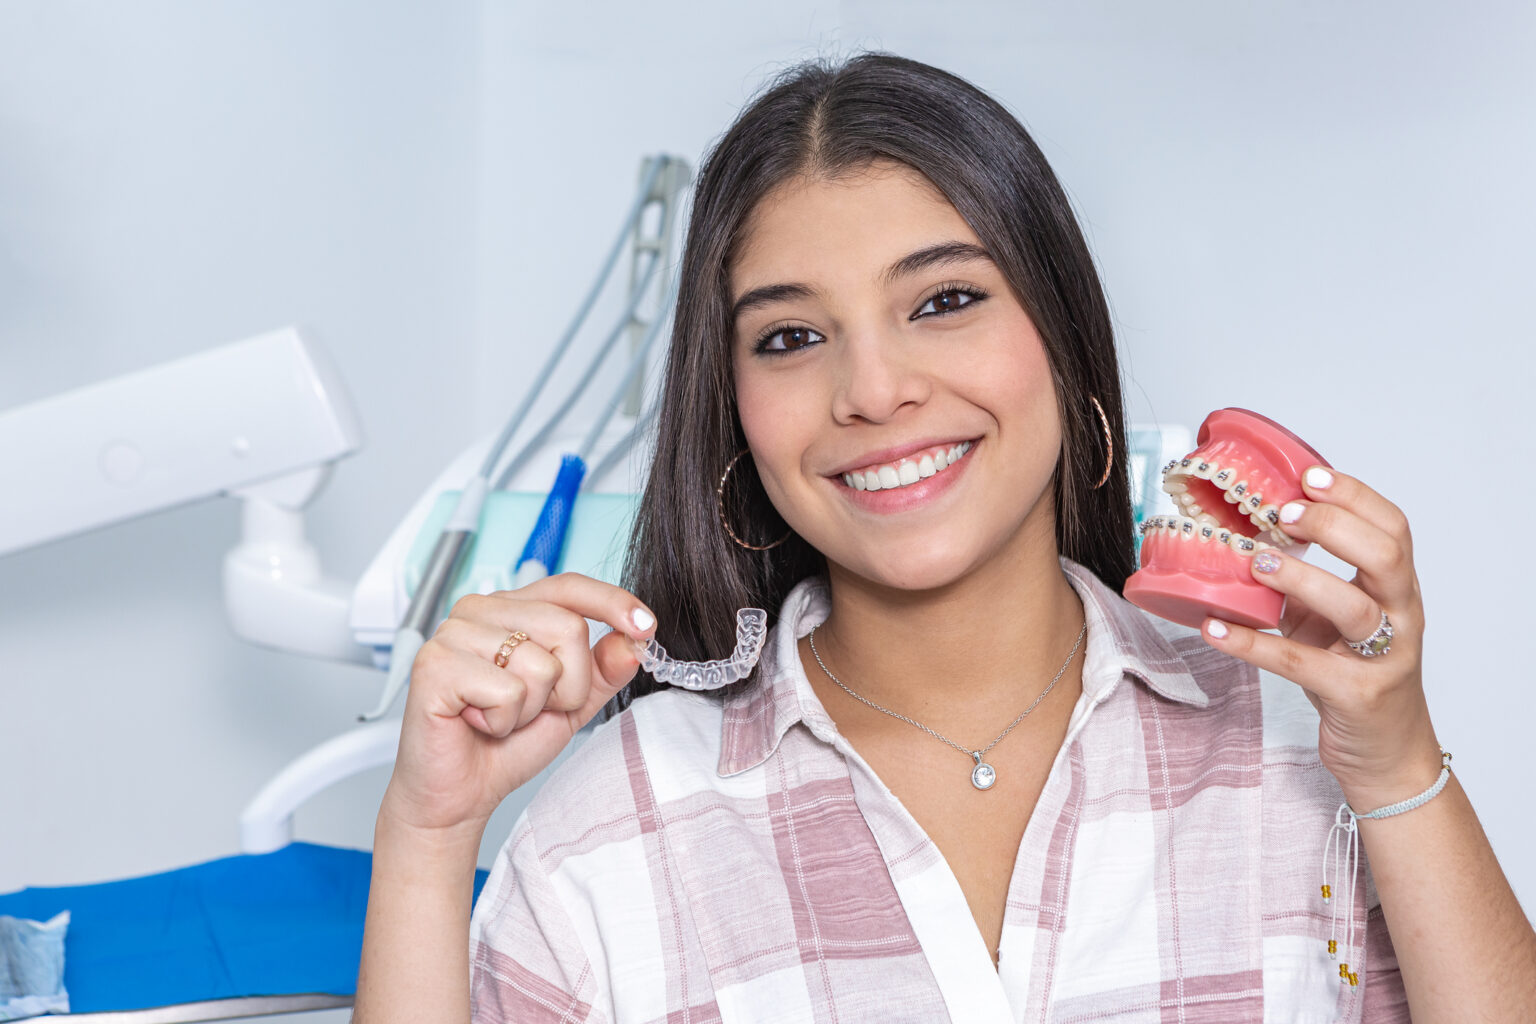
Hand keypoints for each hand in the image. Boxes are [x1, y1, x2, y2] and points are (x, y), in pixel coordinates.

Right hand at [380, 572, 655, 837]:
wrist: (459, 795)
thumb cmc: (504, 744)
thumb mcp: (571, 703)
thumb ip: (602, 669)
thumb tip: (633, 640)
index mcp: (509, 609)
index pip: (568, 586)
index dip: (611, 602)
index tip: (646, 625)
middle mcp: (479, 610)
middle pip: (567, 626)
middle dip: (567, 685)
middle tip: (531, 709)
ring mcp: (452, 633)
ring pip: (540, 662)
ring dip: (532, 707)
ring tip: (499, 717)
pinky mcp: (434, 665)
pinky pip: (507, 690)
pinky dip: (503, 720)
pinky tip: (478, 722)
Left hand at [1199, 467, 1440, 809]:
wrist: (1386, 753)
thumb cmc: (1353, 674)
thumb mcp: (1332, 619)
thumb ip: (1305, 581)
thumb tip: (1244, 536)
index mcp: (1396, 589)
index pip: (1393, 528)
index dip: (1354, 496)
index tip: (1308, 475)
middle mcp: (1401, 618)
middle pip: (1386, 557)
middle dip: (1335, 527)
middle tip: (1282, 515)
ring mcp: (1384, 659)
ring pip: (1356, 609)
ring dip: (1302, 578)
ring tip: (1253, 562)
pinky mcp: (1357, 696)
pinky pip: (1304, 665)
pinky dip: (1255, 645)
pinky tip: (1216, 628)